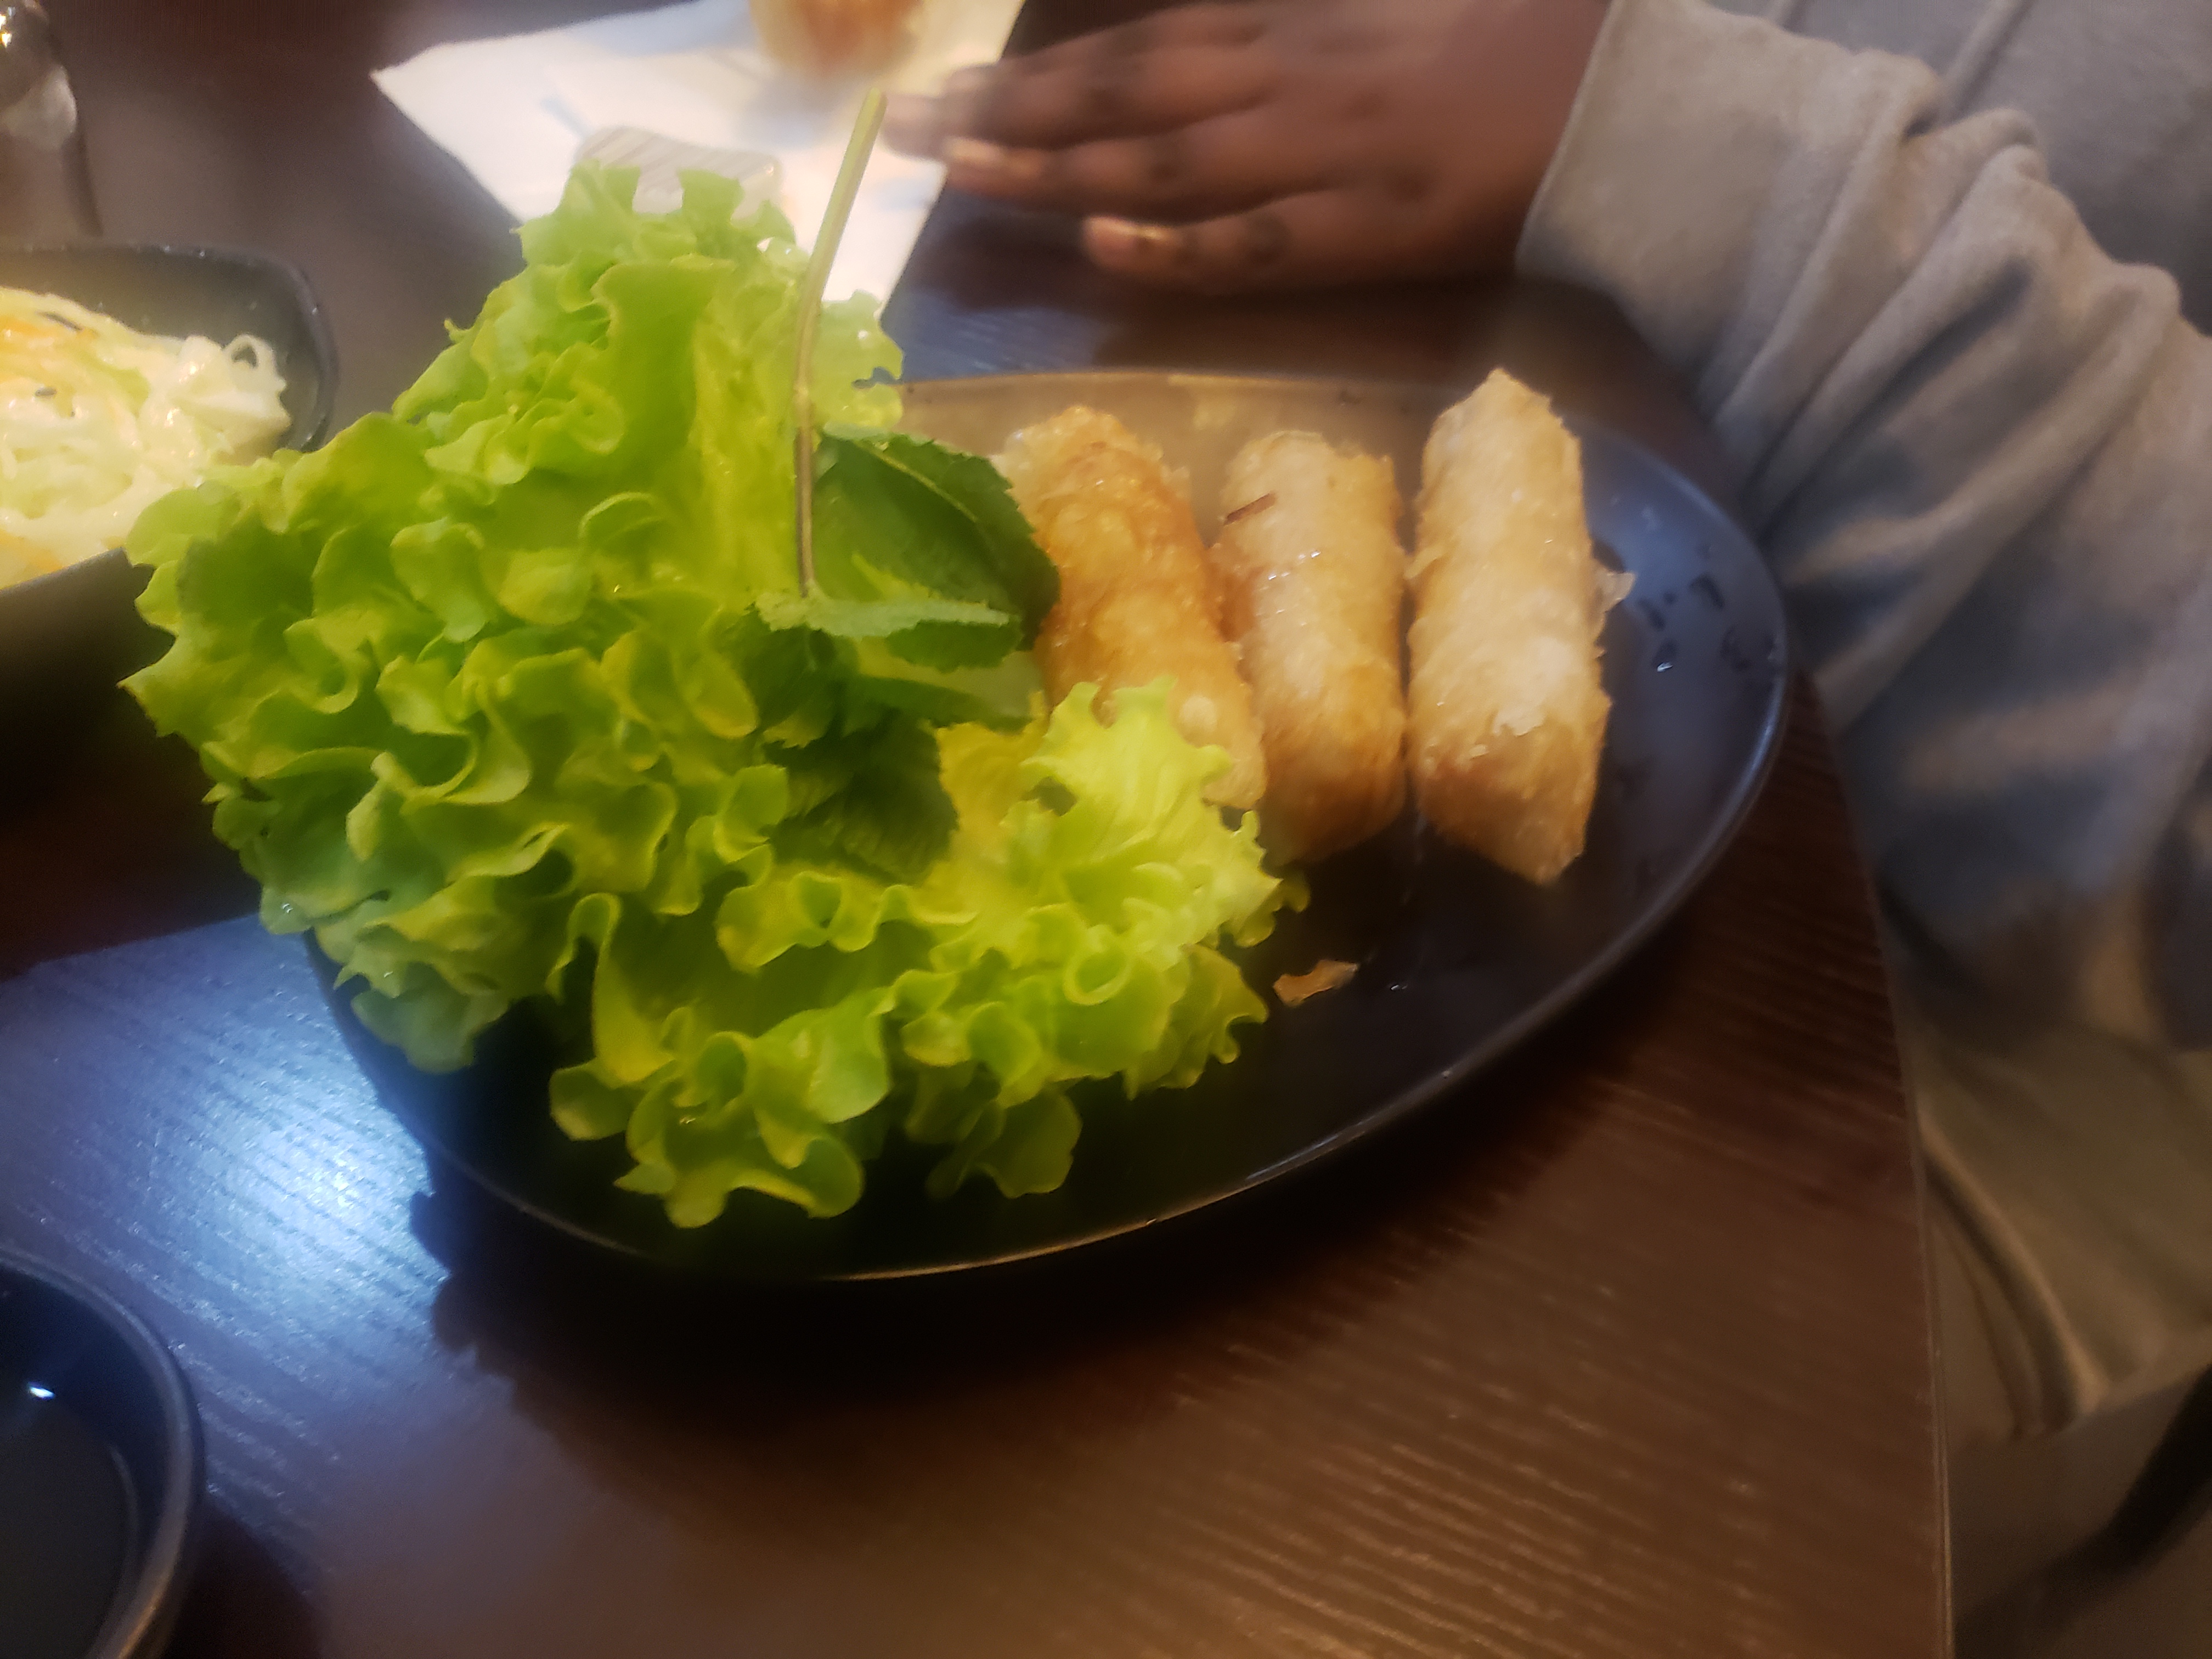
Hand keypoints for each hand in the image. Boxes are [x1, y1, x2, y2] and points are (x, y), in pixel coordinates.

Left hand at [884, 0, 1606, 291]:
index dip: (1033, 76)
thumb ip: (1278, 32)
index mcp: (1287, 27)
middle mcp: (1285, 82)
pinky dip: (1180, 247)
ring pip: (1164, 165)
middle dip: (1008, 118)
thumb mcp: (1371, 15)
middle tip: (905, 137)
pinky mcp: (1367, 231)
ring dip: (1057, 171)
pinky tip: (1106, 251)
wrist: (1620, 96)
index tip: (944, 90)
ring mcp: (1322, 158)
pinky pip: (1258, 243)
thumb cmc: (1505, 43)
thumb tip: (1192, 55)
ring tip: (963, 179)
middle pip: (1122, 100)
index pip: (1132, 50)